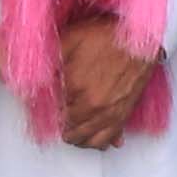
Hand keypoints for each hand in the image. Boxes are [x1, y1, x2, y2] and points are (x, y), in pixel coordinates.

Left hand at [54, 12, 150, 150]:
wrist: (141, 37)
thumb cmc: (108, 35)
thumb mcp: (70, 38)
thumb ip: (50, 59)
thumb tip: (36, 76)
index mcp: (75, 86)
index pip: (52, 110)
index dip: (45, 109)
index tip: (44, 106)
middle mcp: (92, 104)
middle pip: (67, 128)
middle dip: (58, 124)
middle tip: (55, 118)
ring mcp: (109, 112)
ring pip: (85, 139)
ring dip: (74, 137)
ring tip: (68, 131)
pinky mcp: (123, 114)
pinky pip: (107, 139)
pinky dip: (97, 142)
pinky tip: (91, 138)